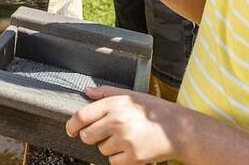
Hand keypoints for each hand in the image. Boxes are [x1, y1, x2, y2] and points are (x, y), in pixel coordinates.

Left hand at [66, 86, 182, 164]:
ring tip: (125, 138)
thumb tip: (86, 91)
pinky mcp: (133, 156)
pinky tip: (130, 148)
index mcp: (114, 105)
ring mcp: (125, 140)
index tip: (71, 129)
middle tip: (104, 133)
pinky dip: (119, 157)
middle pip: (87, 135)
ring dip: (108, 146)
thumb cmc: (153, 110)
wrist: (177, 129)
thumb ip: (106, 93)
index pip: (81, 116)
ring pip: (101, 149)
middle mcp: (117, 122)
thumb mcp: (129, 95)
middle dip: (91, 136)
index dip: (72, 125)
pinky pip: (113, 161)